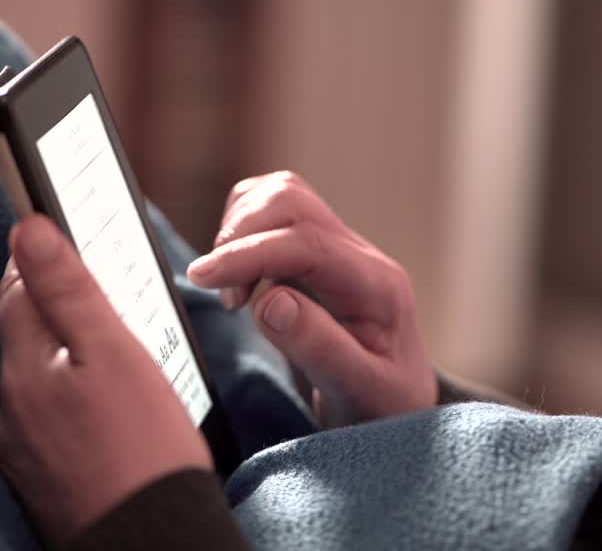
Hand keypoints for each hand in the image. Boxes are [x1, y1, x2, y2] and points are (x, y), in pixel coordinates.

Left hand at [0, 215, 211, 546]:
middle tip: (99, 297)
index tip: (64, 242)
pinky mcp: (38, 478)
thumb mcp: (114, 351)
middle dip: (54, 311)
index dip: (38, 260)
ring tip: (108, 358)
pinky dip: (68, 404)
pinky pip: (46, 421)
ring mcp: (20, 448)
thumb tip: (27, 229)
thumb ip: (68, 289)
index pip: (14, 290)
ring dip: (62, 360)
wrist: (150, 538)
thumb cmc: (144, 447)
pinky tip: (101, 411)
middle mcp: (10, 408)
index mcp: (25, 368)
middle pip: (23, 335)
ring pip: (35, 380)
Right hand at [186, 171, 435, 426]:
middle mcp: (360, 256)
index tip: (204, 277)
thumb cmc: (383, 406)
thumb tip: (271, 302)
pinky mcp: (317, 252)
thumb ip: (320, 348)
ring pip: (282, 196)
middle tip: (224, 295)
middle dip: (241, 235)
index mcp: (377, 286)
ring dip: (241, 229)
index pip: (308, 243)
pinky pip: (276, 213)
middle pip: (292, 201)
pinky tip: (243, 276)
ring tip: (235, 289)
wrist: (397, 405)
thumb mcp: (361, 392)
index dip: (249, 252)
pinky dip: (246, 231)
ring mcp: (339, 248)